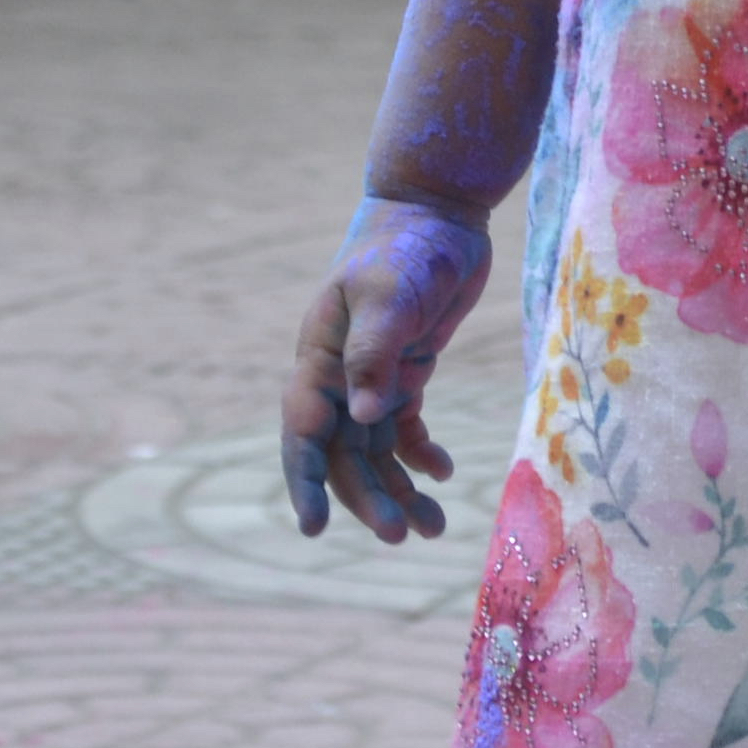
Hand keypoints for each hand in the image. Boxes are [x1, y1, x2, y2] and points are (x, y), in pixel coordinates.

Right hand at [281, 196, 493, 544]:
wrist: (438, 211)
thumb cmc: (407, 246)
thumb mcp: (390, 293)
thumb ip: (375, 353)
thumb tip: (362, 420)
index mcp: (320, 356)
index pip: (304, 431)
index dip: (305, 481)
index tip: (314, 529)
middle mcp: (339, 374)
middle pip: (343, 453)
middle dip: (367, 498)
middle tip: (399, 537)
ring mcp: (372, 374)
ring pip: (374, 450)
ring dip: (397, 489)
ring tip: (432, 527)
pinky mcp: (406, 370)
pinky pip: (404, 428)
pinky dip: (420, 455)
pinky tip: (443, 472)